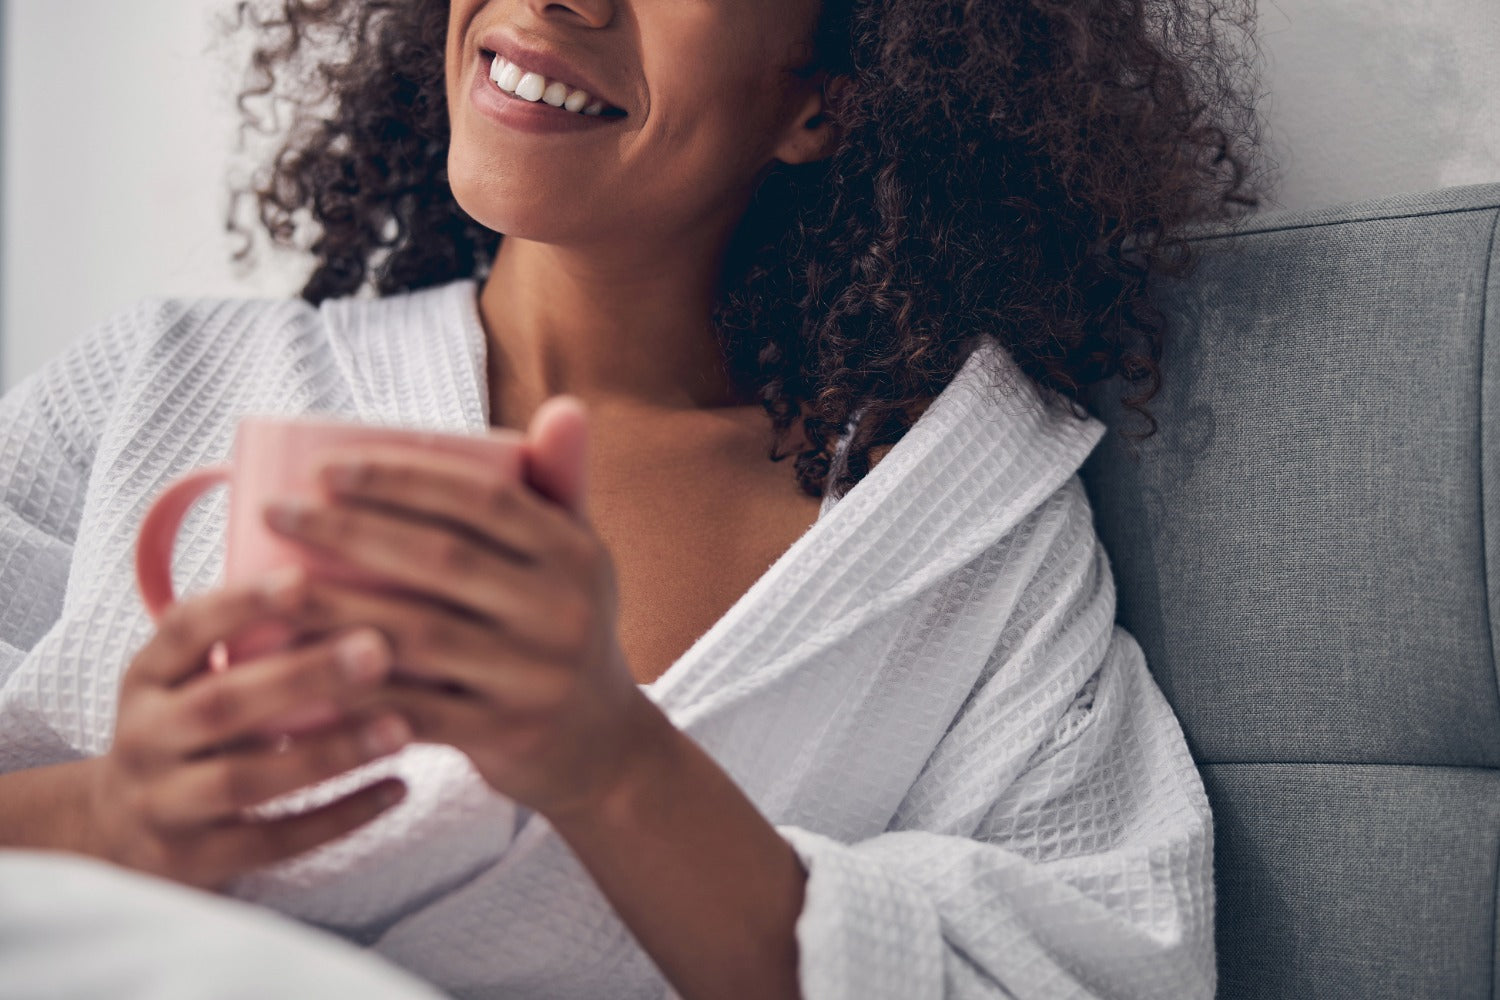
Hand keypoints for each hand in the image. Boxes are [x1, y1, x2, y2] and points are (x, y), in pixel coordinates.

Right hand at [91, 575, 411, 888]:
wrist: (111, 836)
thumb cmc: (184, 734)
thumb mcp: (184, 681)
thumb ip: (245, 639)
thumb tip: (351, 565)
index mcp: (145, 679)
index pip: (185, 630)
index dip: (241, 605)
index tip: (304, 579)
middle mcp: (145, 739)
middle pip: (222, 705)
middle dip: (303, 676)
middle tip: (379, 649)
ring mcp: (164, 806)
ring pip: (246, 780)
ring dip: (330, 753)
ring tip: (402, 727)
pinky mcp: (195, 864)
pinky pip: (273, 843)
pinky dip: (339, 817)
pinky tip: (398, 789)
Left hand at [262, 395, 670, 820]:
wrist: (603, 746)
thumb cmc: (563, 626)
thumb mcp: (578, 558)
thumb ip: (561, 483)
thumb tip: (564, 404)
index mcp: (575, 554)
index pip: (483, 500)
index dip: (403, 479)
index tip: (325, 467)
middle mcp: (563, 611)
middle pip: (441, 560)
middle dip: (349, 530)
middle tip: (275, 511)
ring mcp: (534, 678)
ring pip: (417, 635)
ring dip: (333, 607)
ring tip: (267, 585)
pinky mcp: (504, 736)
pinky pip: (413, 711)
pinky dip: (351, 691)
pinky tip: (295, 672)